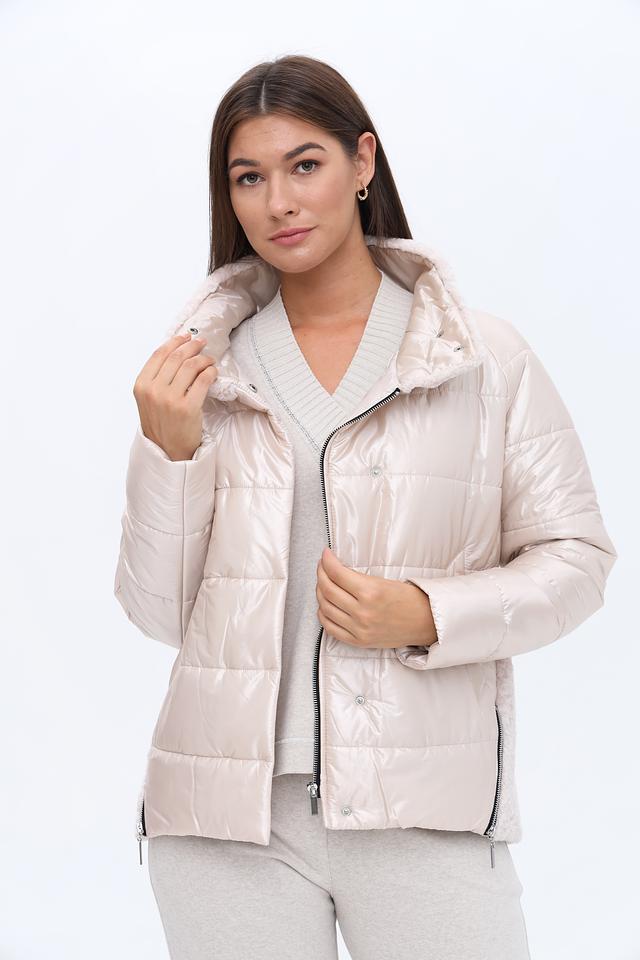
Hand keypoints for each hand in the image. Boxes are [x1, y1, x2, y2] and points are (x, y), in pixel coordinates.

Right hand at [133, 333, 217, 460]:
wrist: (168, 452)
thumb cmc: (161, 425)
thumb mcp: (148, 400)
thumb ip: (157, 378)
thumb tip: (176, 352)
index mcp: (141, 386)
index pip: (159, 354)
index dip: (175, 342)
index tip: (186, 337)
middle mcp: (153, 391)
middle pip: (176, 357)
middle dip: (192, 346)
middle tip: (202, 343)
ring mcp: (170, 399)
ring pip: (190, 366)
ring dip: (203, 358)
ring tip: (209, 359)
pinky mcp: (188, 408)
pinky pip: (203, 380)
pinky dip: (210, 371)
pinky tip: (213, 371)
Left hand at [315, 547, 436, 649]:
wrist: (426, 622)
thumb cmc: (409, 599)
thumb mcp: (385, 581)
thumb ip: (358, 578)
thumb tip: (335, 569)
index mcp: (371, 592)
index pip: (337, 573)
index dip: (327, 561)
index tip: (325, 554)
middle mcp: (363, 612)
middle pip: (327, 589)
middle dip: (320, 574)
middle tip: (322, 566)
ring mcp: (359, 629)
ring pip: (325, 608)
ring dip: (320, 592)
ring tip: (323, 583)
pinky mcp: (358, 641)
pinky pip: (330, 628)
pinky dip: (323, 614)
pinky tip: (325, 605)